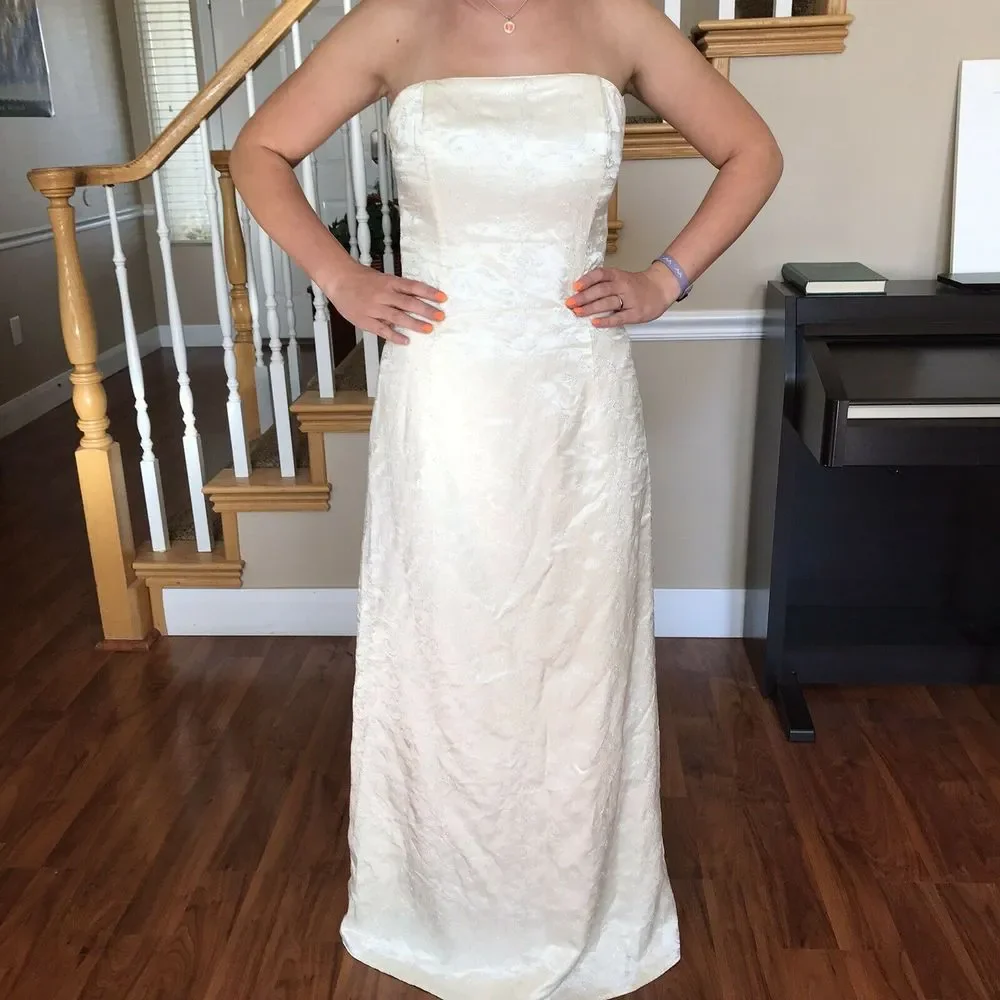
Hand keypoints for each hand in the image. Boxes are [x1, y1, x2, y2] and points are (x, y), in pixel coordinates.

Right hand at [325, 260, 446, 344]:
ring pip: (398, 317)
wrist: (339, 279)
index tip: (443, 298)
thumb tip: (418, 301)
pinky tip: (406, 340)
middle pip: (409, 302)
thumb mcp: (383, 279)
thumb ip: (398, 290)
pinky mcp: (366, 320)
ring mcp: (375, 308)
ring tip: (428, 329)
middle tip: (440, 316)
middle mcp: (384, 294)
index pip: (413, 286)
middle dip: (426, 310)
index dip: (429, 292)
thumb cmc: (362, 279)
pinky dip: (394, 335)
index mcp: (389, 282)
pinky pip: (382, 330)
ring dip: (414, 323)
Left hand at [565, 263, 680, 326]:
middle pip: (601, 290)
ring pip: (608, 303)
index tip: (575, 286)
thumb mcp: (621, 278)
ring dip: (591, 308)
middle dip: (584, 297)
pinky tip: (595, 323)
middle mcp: (623, 286)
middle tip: (570, 303)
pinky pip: (619, 318)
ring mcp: (630, 300)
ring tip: (577, 312)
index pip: (600, 274)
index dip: (587, 280)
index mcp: (618, 275)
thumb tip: (580, 292)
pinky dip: (606, 320)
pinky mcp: (636, 313)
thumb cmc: (636, 285)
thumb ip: (605, 283)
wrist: (661, 288)